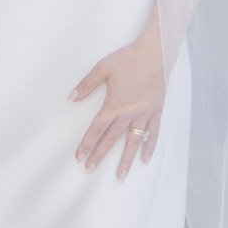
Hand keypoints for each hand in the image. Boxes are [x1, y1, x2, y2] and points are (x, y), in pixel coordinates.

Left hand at [69, 29, 164, 178]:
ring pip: (133, 142)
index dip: (86, 144)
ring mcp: (144, 114)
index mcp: (114, 104)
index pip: (96, 129)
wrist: (156, 52)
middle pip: (111, 139)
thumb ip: (87, 84)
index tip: (79, 157)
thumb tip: (72, 97)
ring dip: (125, 160)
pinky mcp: (156, 111)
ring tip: (120, 176)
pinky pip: (153, 133)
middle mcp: (129, 113)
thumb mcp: (103, 67)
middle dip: (99, 155)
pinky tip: (145, 159)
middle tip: (90, 169)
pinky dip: (149, 147)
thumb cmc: (129, 58)